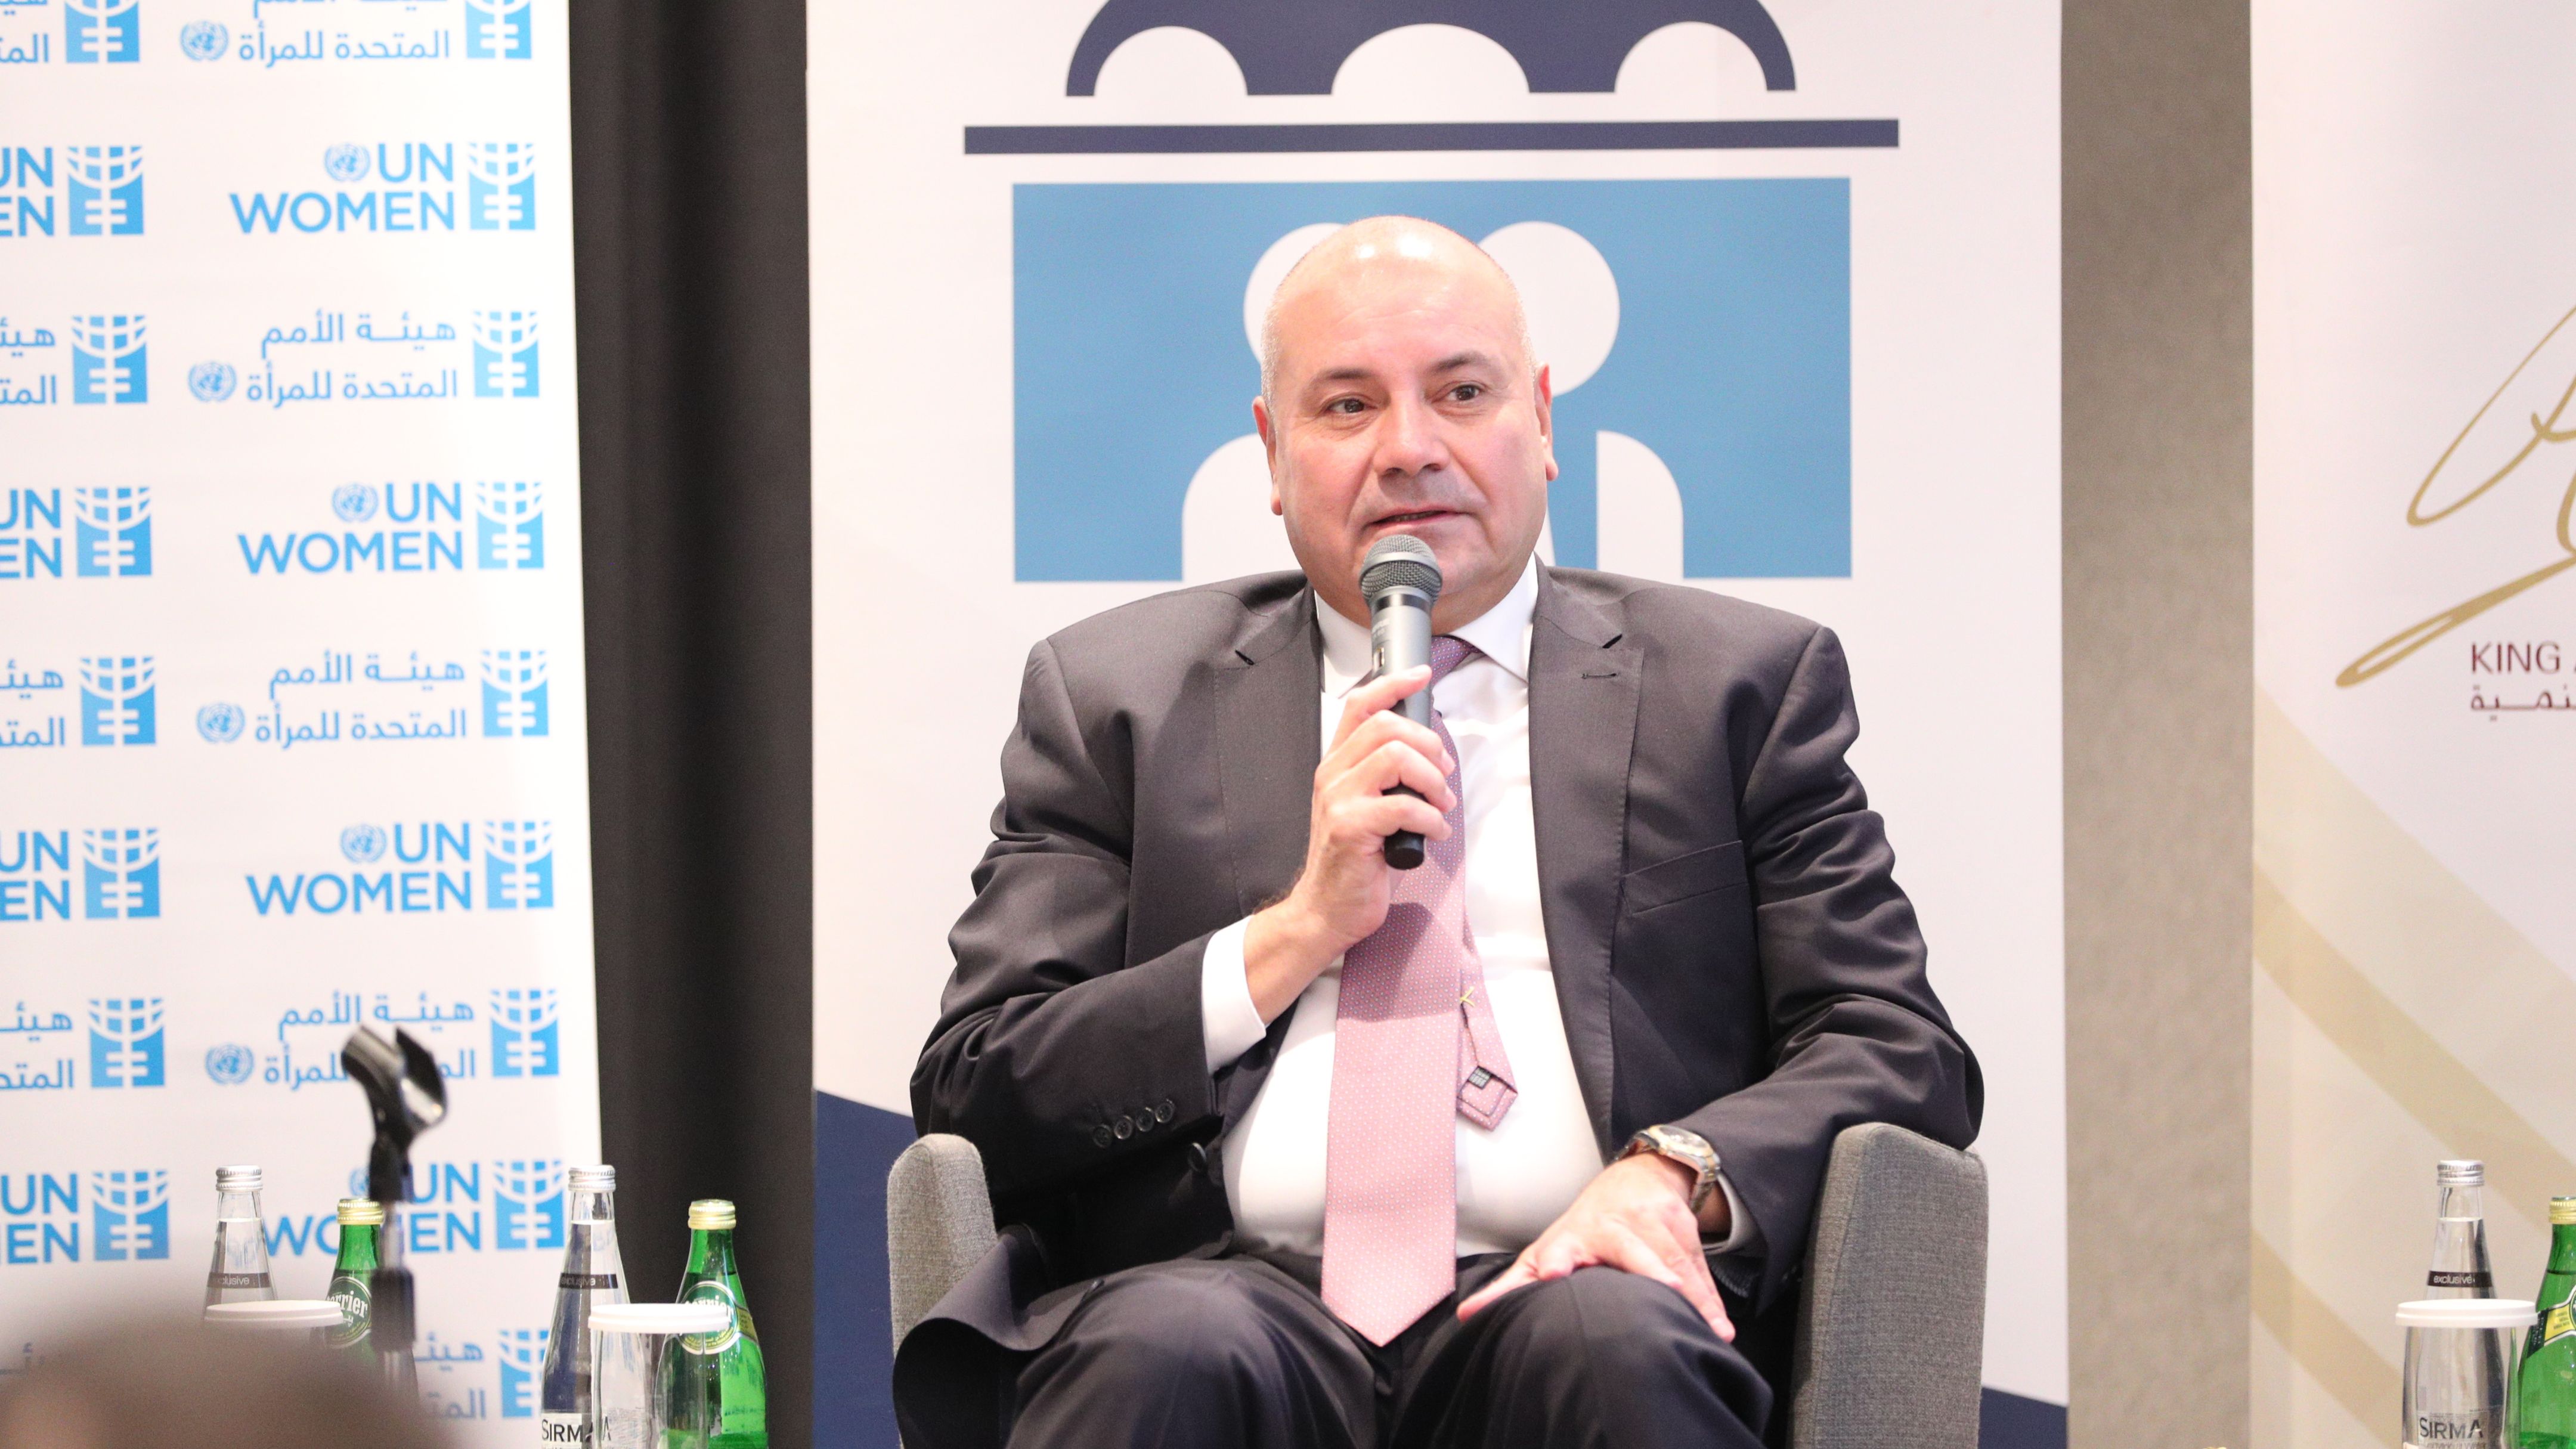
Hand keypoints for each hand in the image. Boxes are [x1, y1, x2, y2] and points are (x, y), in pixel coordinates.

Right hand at [1242, 666, 1454, 1019]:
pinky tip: (1434, 833)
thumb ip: (1384, 778)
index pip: (1359, 705)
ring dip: (1432, 780)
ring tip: (1440, 806)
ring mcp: (1339, 801)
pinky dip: (1431, 818)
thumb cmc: (1351, 862)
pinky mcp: (1351, 830)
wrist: (1324, 910)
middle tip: (1443, 775)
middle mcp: (1333, 776)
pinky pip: (1403, 807)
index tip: (1421, 675)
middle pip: (1386, 726)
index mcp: (1336, 765)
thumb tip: (1429, 755)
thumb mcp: (1363, 808)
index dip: (1393, 683)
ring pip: (1395, 757)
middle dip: (1428, 745)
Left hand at [1454, 1154, 1734, 1339]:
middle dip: (1648, 1268)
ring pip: (1673, 1260)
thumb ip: (1512, 1287)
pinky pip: (1698, 1266)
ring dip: (1693, 1296)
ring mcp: (1650, 1222)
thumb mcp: (1546, 1251)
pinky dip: (1710, 1298)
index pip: (1561, 1246)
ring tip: (1708, 1329)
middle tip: (1666, 1290)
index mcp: (1572, 1237)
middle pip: (1631, 1249)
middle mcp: (1612, 1225)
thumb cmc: (1583, 1228)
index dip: (1558, 1259)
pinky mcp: (1681, 1225)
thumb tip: (1467, 1315)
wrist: (1637, 1178)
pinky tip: (1720, 1328)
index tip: (1556, 1271)